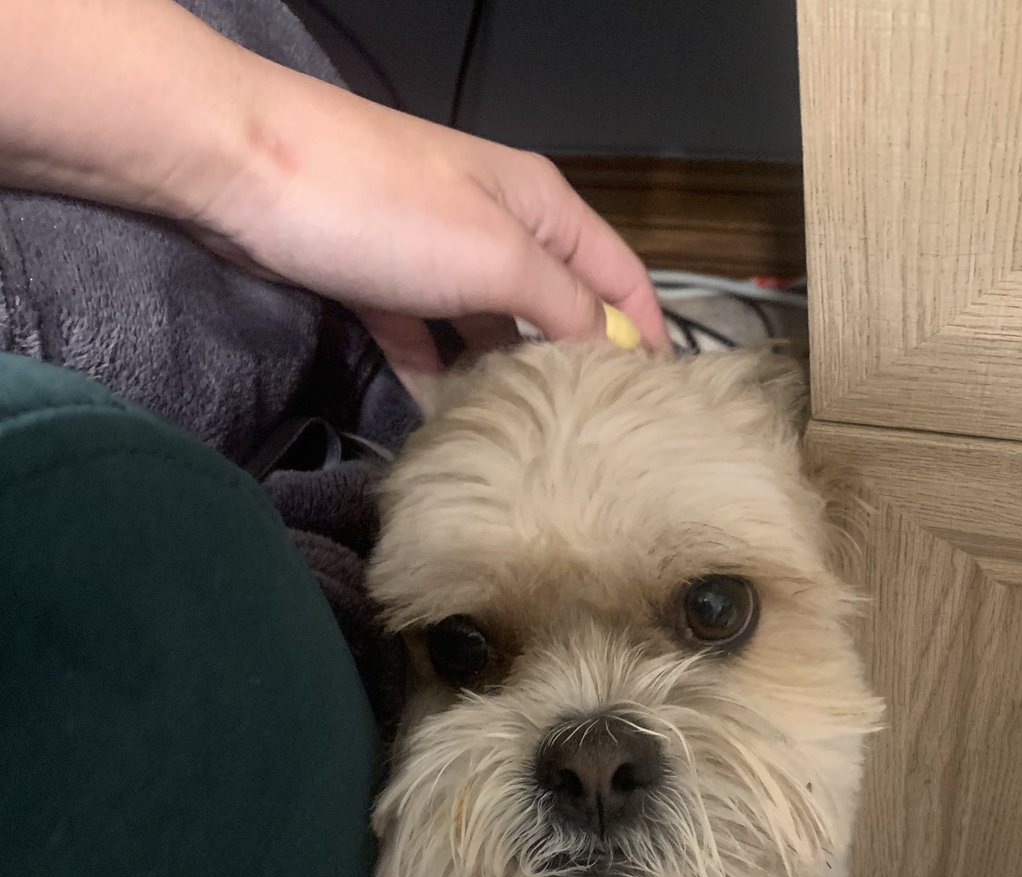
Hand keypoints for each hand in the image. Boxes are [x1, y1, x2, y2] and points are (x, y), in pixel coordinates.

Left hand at [0, 0, 666, 375]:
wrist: (244, 170)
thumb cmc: (385, 208)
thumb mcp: (498, 257)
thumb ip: (562, 305)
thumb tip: (608, 350)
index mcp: (542, 208)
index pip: (619, 274)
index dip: (647, 332)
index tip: (659, 402)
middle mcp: (497, 226)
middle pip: (555, 304)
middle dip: (574, 364)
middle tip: (591, 441)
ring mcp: (435, 253)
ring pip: (490, 325)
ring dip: (505, 376)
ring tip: (526, 444)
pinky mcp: (381, 280)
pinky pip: (426, 336)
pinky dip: (439, 373)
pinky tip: (447, 419)